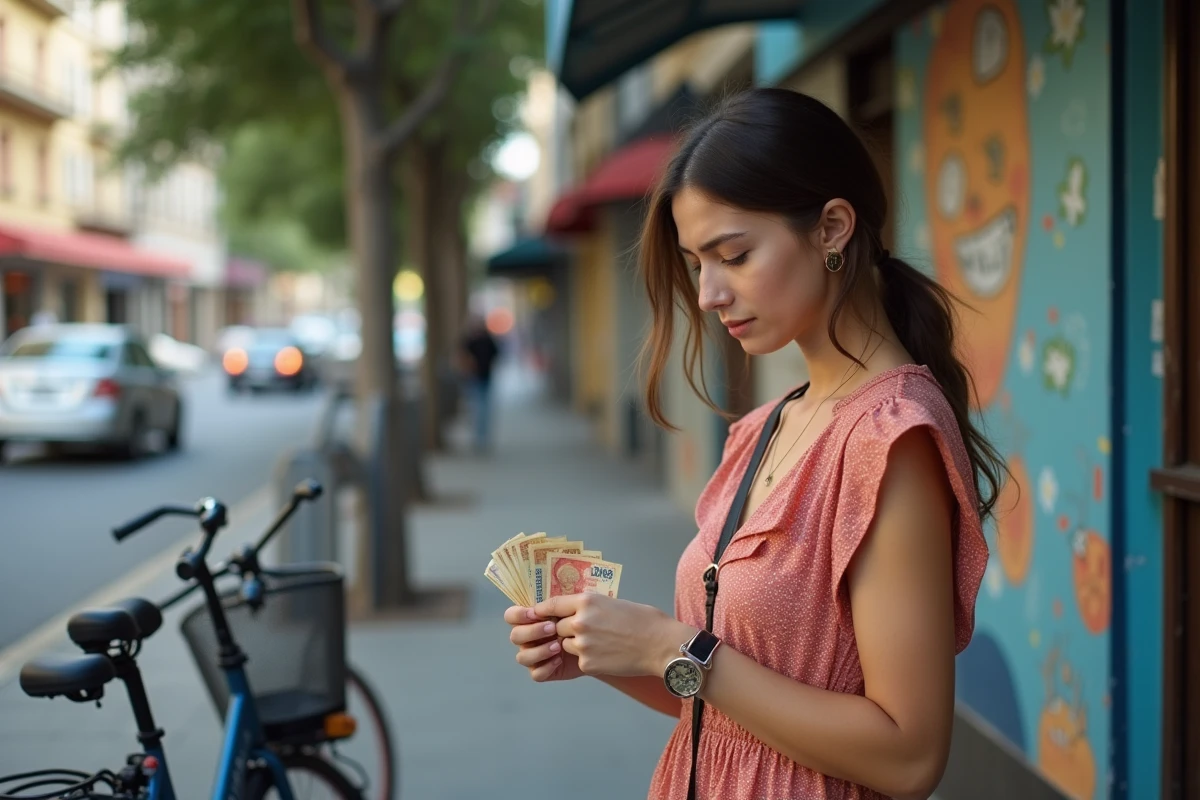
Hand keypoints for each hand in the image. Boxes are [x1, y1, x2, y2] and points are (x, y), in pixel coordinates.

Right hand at [505, 606, 583, 682]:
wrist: (596, 643)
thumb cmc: (581, 622)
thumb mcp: (571, 608)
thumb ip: (555, 605)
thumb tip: (540, 607)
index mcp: (529, 620)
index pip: (511, 616)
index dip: (518, 615)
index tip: (535, 614)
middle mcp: (527, 638)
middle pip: (515, 636)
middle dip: (532, 632)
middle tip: (552, 628)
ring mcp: (532, 656)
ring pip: (522, 657)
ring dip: (539, 651)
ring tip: (558, 646)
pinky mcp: (542, 671)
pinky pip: (536, 674)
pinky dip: (546, 667)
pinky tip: (559, 660)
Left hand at [532, 594, 696, 677]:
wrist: (660, 645)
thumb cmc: (643, 621)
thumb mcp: (612, 603)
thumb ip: (589, 607)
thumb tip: (573, 611)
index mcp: (586, 601)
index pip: (552, 604)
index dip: (544, 610)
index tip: (539, 614)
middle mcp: (579, 621)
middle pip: (558, 627)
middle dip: (568, 630)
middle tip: (590, 632)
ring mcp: (582, 644)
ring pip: (567, 645)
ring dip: (578, 645)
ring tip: (604, 644)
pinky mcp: (587, 664)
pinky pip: (580, 660)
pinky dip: (590, 659)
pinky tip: (609, 655)